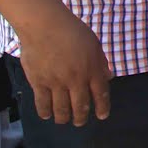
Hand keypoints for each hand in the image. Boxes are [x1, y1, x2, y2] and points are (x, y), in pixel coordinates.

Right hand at [16, 10, 111, 125]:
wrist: (45, 26)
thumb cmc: (72, 31)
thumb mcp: (94, 45)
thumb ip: (101, 63)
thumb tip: (108, 78)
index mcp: (92, 70)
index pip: (100, 94)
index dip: (102, 107)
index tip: (102, 116)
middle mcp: (76, 80)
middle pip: (80, 105)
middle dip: (81, 117)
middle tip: (80, 122)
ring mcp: (56, 82)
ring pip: (62, 109)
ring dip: (64, 118)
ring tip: (64, 120)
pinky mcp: (39, 83)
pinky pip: (43, 103)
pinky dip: (46, 112)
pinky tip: (48, 115)